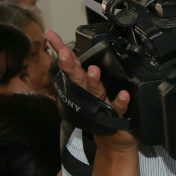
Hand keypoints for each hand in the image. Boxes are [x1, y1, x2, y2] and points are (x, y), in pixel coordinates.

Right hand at [45, 31, 135, 150]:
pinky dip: (120, 101)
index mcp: (83, 83)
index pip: (72, 63)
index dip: (62, 49)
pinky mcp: (114, 116)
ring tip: (94, 70)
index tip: (52, 36)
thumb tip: (69, 50)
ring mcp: (101, 104)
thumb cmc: (99, 111)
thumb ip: (83, 72)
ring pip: (95, 91)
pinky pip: (118, 108)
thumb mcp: (89, 88)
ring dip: (93, 81)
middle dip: (70, 65)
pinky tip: (123, 95)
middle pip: (78, 77)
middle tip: (64, 53)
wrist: (111, 138)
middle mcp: (89, 93)